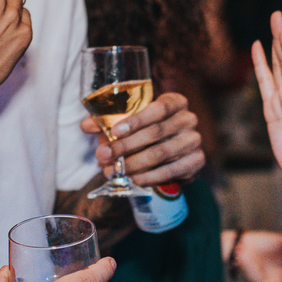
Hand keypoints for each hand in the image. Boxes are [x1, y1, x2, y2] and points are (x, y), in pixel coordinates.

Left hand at [83, 92, 204, 185]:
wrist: (169, 150)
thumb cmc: (145, 130)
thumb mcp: (128, 121)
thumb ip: (106, 122)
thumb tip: (85, 125)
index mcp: (175, 101)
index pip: (158, 108)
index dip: (136, 120)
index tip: (115, 131)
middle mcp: (188, 119)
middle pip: (156, 133)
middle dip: (125, 146)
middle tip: (103, 156)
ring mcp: (194, 141)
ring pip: (160, 154)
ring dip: (133, 165)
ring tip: (112, 171)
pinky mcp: (197, 162)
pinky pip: (170, 171)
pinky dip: (148, 177)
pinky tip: (132, 179)